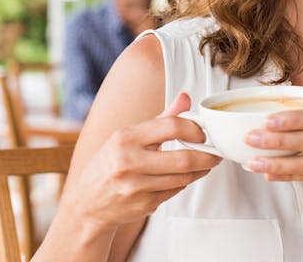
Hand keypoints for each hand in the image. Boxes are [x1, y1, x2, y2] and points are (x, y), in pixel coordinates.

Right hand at [67, 93, 221, 229]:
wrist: (87, 203)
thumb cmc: (110, 163)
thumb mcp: (128, 136)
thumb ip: (161, 118)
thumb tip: (185, 98)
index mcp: (125, 138)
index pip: (171, 126)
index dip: (194, 129)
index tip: (202, 133)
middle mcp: (129, 162)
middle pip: (183, 158)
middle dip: (206, 156)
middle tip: (215, 153)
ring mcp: (136, 187)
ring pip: (183, 178)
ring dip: (199, 171)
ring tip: (204, 164)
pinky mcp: (143, 205)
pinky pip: (175, 192)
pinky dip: (184, 183)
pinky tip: (183, 177)